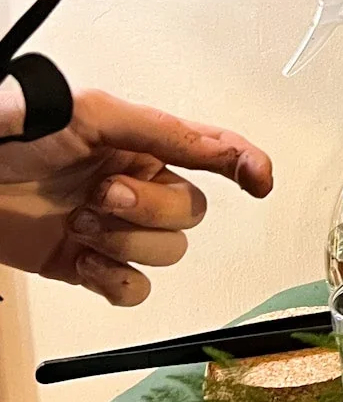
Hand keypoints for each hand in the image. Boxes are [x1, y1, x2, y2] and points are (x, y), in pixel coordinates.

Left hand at [0, 92, 272, 306]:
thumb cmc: (8, 131)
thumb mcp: (85, 112)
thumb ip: (156, 128)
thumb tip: (217, 145)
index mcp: (139, 139)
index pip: (209, 146)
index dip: (244, 160)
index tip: (259, 180)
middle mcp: (133, 182)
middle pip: (191, 211)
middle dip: (149, 209)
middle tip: (100, 195)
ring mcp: (111, 227)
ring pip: (168, 252)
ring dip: (127, 242)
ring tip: (79, 224)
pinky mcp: (84, 266)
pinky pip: (134, 289)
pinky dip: (116, 281)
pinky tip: (85, 261)